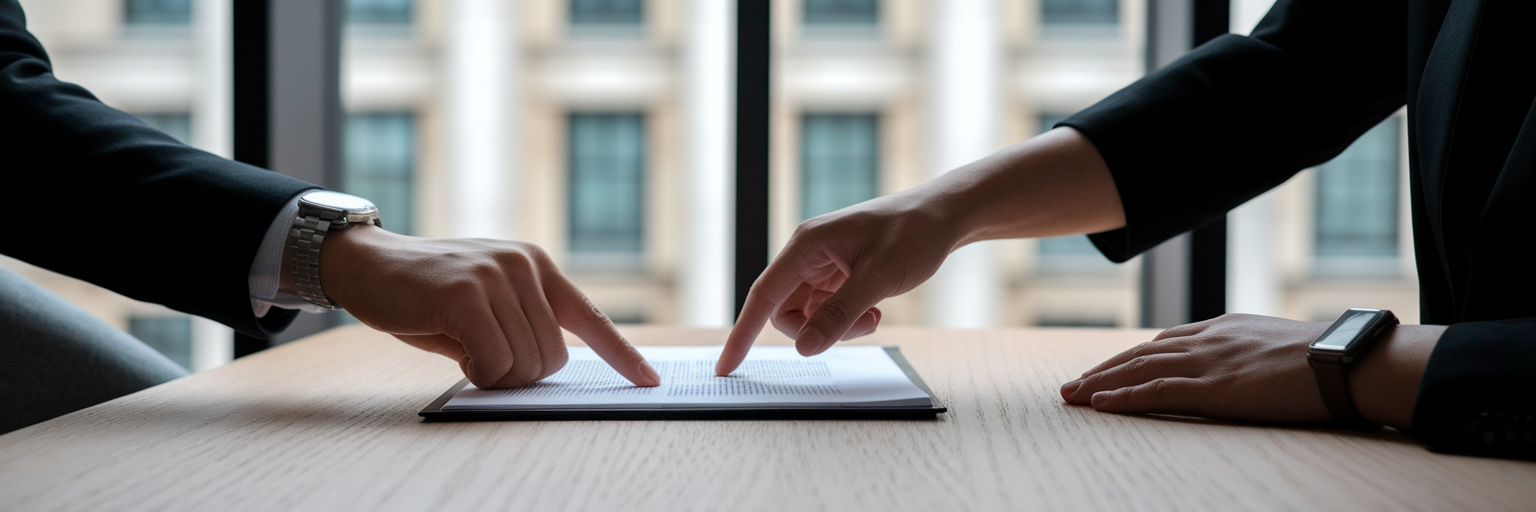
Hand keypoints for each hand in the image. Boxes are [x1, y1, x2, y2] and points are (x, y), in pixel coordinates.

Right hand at [313, 225, 660, 388]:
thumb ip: (523, 324)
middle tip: (481, 357)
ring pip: (524, 364)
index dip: (622, 354)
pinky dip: (475, 371)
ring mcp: (496, 276)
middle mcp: (524, 265)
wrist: (368, 264)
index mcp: (538, 265)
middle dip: (518, 374)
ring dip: (493, 374)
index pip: (591, 316)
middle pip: (553, 358)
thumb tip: (553, 367)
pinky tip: (454, 348)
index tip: (649, 381)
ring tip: (464, 346)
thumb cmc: (429, 293)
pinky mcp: (465, 294)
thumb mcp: (486, 300)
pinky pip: (492, 361)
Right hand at [715, 192, 960, 374]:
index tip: (726, 367)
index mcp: (807, 246)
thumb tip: (804, 347)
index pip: (763, 296)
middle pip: (785, 311)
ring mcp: (822, 265)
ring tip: (872, 316)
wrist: (943, 216)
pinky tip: (875, 310)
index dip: (742, 334)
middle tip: (859, 326)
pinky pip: (826, 310)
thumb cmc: (912, 234)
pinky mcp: (837, 275)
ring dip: (836, 326)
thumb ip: (839, 314)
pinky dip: (847, 320)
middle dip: (815, 330)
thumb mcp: (878, 278)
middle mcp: (807, 254)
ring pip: (808, 315)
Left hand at [1061, 314, 1443, 428]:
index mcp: (1225, 328)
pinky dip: (1122, 397)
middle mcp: (1208, 340)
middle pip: (1140, 353)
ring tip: (1070, 397)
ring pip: (1138, 370)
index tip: (1109, 368)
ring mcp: (1208, 363)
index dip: (1132, 356)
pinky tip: (1098, 405)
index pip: (1165, 341)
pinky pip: (1156, 392)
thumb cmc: (1328, 358)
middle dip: (1102, 369)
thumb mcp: (1281, 344)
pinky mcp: (1213, 388)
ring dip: (1099, 383)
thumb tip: (1251, 365)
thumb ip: (1254, 350)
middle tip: (1071, 386)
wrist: (1346, 360)